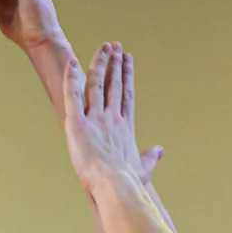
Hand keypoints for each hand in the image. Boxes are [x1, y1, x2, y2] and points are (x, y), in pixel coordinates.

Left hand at [63, 42, 146, 185]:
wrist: (115, 186)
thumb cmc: (128, 182)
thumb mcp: (142, 168)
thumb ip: (150, 157)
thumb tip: (160, 150)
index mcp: (124, 127)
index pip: (126, 95)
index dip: (127, 76)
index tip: (128, 60)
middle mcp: (111, 118)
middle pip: (113, 84)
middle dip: (114, 64)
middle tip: (116, 46)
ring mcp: (95, 118)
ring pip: (96, 84)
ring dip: (99, 63)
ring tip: (103, 47)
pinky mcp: (77, 123)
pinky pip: (73, 95)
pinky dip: (71, 78)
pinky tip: (72, 62)